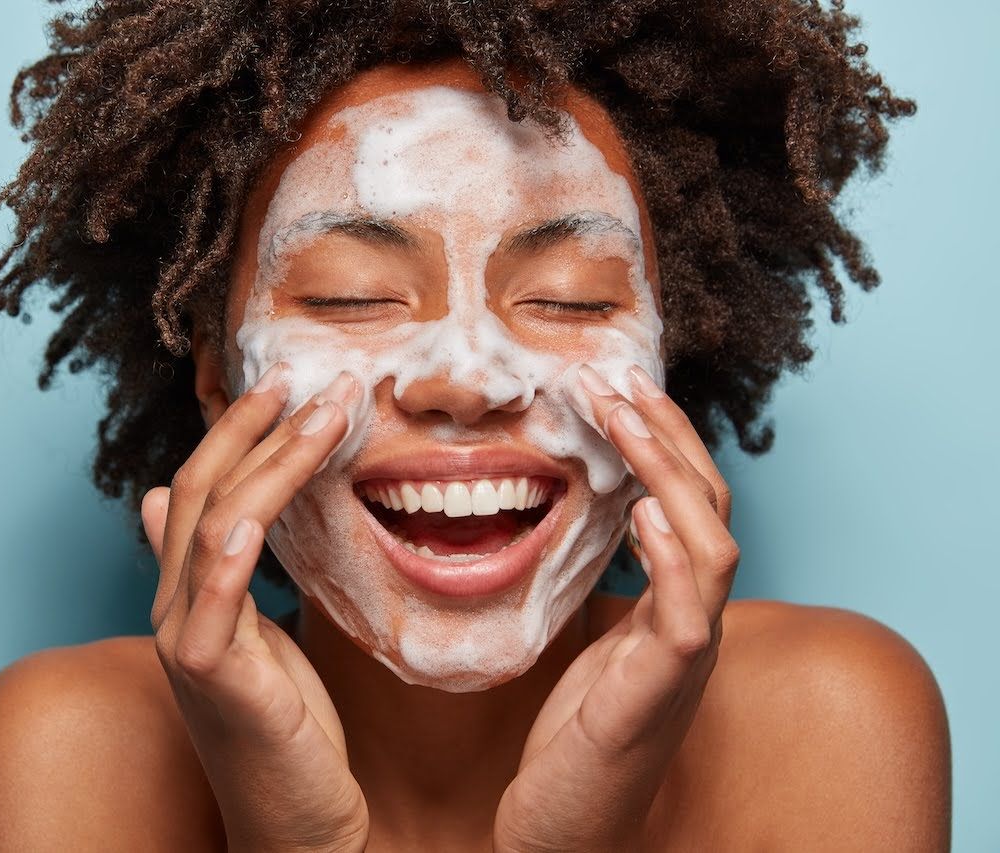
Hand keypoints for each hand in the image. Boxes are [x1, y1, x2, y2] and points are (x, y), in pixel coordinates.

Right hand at [142, 365, 368, 852]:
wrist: (299, 826)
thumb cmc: (290, 734)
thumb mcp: (257, 638)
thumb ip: (223, 574)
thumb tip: (165, 508)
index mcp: (192, 595)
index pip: (203, 490)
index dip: (238, 434)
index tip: (287, 387)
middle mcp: (176, 608)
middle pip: (200, 491)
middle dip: (252, 428)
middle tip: (305, 377)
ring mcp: (185, 641)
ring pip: (214, 525)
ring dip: (270, 462)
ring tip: (326, 413)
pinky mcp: (209, 676)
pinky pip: (214, 596)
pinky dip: (228, 547)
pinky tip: (252, 507)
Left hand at [492, 364, 738, 852]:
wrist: (561, 832)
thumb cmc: (571, 741)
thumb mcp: (583, 644)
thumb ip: (592, 587)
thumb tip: (568, 521)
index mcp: (669, 608)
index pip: (685, 505)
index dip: (660, 443)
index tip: (614, 388)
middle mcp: (690, 625)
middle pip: (707, 507)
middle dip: (667, 436)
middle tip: (616, 379)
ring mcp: (682, 659)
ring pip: (711, 544)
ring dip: (671, 472)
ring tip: (627, 417)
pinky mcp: (658, 692)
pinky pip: (687, 612)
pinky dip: (674, 554)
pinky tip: (644, 507)